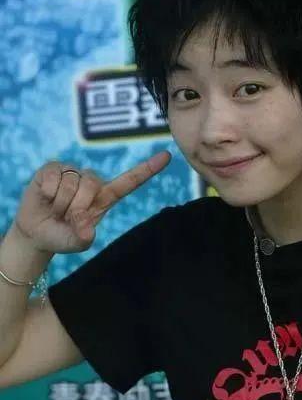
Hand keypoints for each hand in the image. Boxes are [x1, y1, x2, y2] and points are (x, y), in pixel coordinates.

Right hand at [14, 151, 171, 253]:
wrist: (36, 233)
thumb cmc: (63, 236)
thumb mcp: (76, 243)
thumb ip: (83, 239)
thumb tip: (87, 231)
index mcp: (106, 197)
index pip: (130, 181)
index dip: (148, 169)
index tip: (167, 157)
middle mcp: (91, 181)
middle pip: (92, 183)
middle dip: (76, 205)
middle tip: (68, 217)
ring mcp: (72, 172)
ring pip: (71, 182)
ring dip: (60, 203)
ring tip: (56, 209)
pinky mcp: (52, 169)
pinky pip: (53, 177)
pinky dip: (48, 194)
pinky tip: (46, 199)